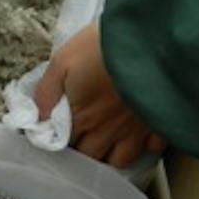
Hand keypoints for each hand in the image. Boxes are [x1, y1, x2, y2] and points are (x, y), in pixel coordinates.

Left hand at [35, 23, 166, 168]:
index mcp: (83, 116)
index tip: (58, 136)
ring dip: (110, 158)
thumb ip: (47, 93)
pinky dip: (145, 148)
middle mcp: (108, 129)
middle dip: (82, 153)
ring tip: (107, 146)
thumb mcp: (63, 61)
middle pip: (91, 158)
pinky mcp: (160, 123)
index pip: (65, 145)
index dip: (59, 143)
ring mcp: (136, 130)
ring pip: (121, 161)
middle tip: (80, 141)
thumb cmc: (104, 46)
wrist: (149, 38)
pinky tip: (140, 139)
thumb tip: (38, 118)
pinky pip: (152, 149)